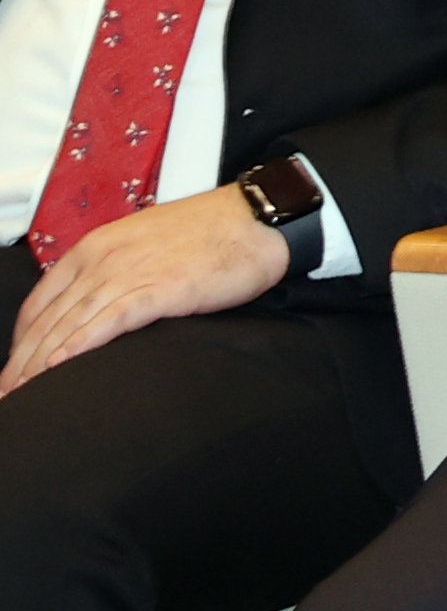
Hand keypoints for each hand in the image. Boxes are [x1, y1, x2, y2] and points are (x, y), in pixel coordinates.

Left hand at [2, 183, 289, 393]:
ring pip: (70, 324)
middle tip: (7, 393)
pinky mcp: (160, 289)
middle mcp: (104, 258)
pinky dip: (78, 347)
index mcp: (97, 246)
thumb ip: (116, 269)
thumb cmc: (212, 231)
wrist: (257, 216)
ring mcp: (131, 272)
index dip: (22, 340)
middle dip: (22, 361)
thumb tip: (99, 302)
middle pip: (49, 319)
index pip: (41, 301)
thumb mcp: (147, 242)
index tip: (15, 368)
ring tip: (23, 394)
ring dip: (40, 363)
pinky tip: (60, 369)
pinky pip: (108, 322)